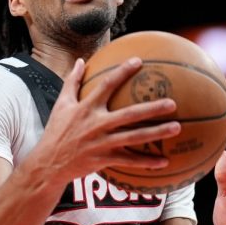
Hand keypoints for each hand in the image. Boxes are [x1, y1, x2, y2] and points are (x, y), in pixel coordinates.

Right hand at [36, 57, 181, 184]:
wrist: (49, 163)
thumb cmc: (56, 131)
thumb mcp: (61, 104)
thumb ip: (72, 81)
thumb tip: (81, 61)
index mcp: (86, 108)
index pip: (107, 85)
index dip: (123, 72)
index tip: (139, 61)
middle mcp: (96, 124)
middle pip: (129, 115)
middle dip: (151, 108)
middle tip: (172, 103)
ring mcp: (102, 143)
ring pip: (134, 138)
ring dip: (157, 133)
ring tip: (177, 127)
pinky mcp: (104, 159)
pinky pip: (129, 161)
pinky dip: (146, 162)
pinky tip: (165, 162)